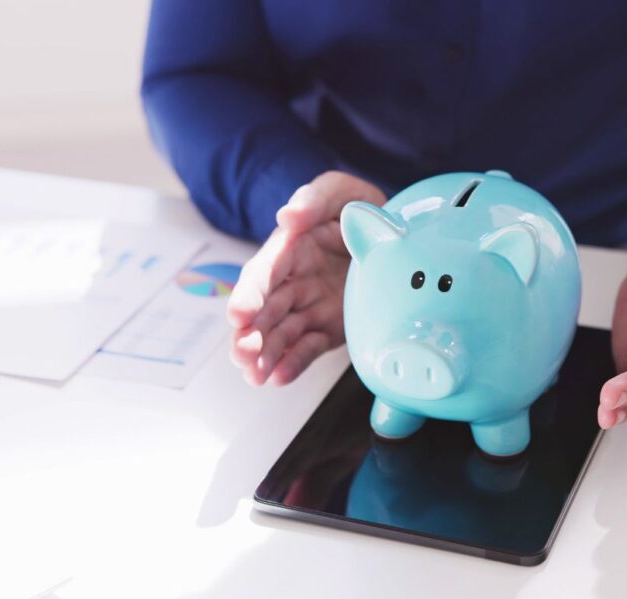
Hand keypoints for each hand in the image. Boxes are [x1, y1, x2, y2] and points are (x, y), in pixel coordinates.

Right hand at [227, 171, 385, 385]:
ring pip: (282, 334)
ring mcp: (310, 307)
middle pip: (265, 310)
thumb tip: (289, 216)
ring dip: (266, 355)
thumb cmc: (355, 208)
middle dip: (250, 334)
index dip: (250, 293)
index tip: (238, 314)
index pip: (265, 272)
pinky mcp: (327, 328)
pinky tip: (280, 377)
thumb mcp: (339, 192)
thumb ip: (315, 198)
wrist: (388, 233)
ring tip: (256, 375)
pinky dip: (294, 363)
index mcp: (290, 248)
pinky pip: (308, 348)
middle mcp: (294, 281)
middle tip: (242, 354)